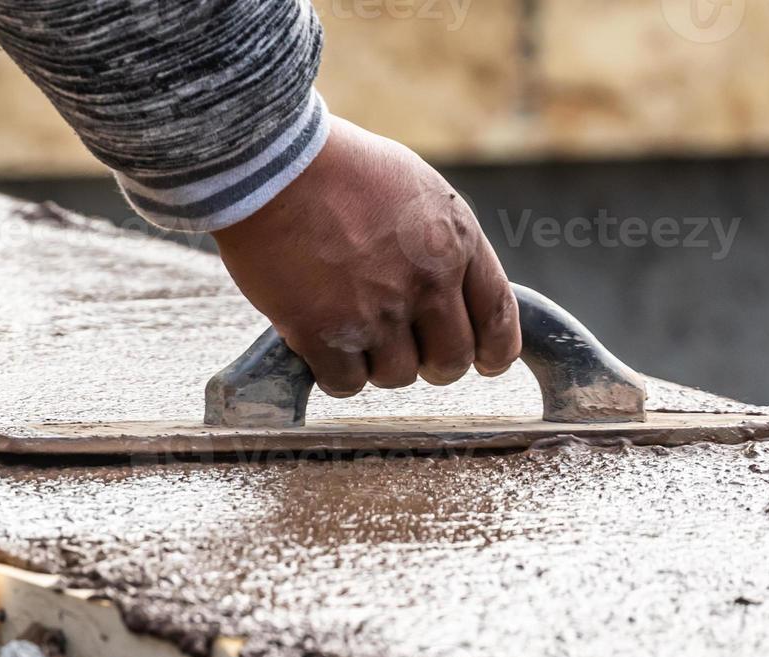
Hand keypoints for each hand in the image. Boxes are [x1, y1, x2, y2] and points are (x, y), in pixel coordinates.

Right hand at [211, 118, 520, 396]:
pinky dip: (335, 372)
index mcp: (455, 243)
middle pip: (451, 362)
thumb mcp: (419, 191)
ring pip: (397, 377)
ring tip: (354, 327)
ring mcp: (375, 312)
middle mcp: (425, 283)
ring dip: (378, 363)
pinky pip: (346, 384)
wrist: (269, 161)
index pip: (498, 319)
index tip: (485, 363)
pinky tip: (322, 342)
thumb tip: (455, 295)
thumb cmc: (340, 168)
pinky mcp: (323, 333)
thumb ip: (445, 246)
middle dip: (432, 362)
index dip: (494, 352)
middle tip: (407, 346)